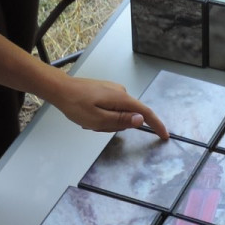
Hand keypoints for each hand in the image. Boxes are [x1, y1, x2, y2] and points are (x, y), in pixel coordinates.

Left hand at [49, 75, 168, 137]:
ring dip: (106, 122)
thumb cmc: (77, 105)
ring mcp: (113, 91)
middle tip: (95, 126)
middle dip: (115, 125)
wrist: (60, 89)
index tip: (165, 135)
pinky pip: (111, 108)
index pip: (145, 113)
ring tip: (89, 120)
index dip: (156, 125)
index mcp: (121, 98)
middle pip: (129, 115)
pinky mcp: (106, 91)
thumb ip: (121, 120)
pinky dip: (102, 116)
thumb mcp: (98, 119)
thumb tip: (141, 120)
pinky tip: (88, 115)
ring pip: (118, 113)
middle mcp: (121, 92)